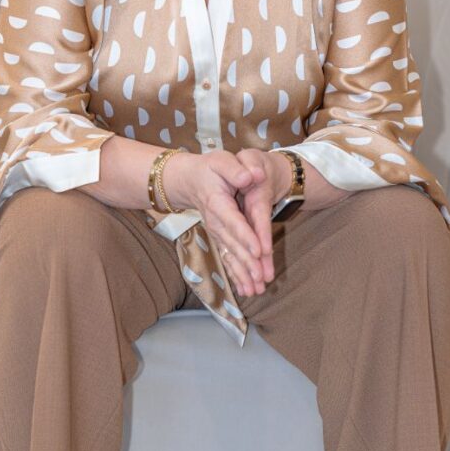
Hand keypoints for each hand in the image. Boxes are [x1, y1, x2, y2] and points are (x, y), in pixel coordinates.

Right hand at [165, 150, 266, 297]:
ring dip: (243, 273)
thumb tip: (250, 176)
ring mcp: (217, 232)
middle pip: (233, 244)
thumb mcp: (221, 160)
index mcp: (218, 202)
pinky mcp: (220, 238)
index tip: (258, 250)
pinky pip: (228, 258)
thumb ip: (235, 169)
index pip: (233, 221)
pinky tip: (246, 290)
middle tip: (261, 277)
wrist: (188, 180)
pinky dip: (237, 275)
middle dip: (247, 262)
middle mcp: (216, 221)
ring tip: (256, 290)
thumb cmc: (209, 169)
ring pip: (231, 255)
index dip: (245, 236)